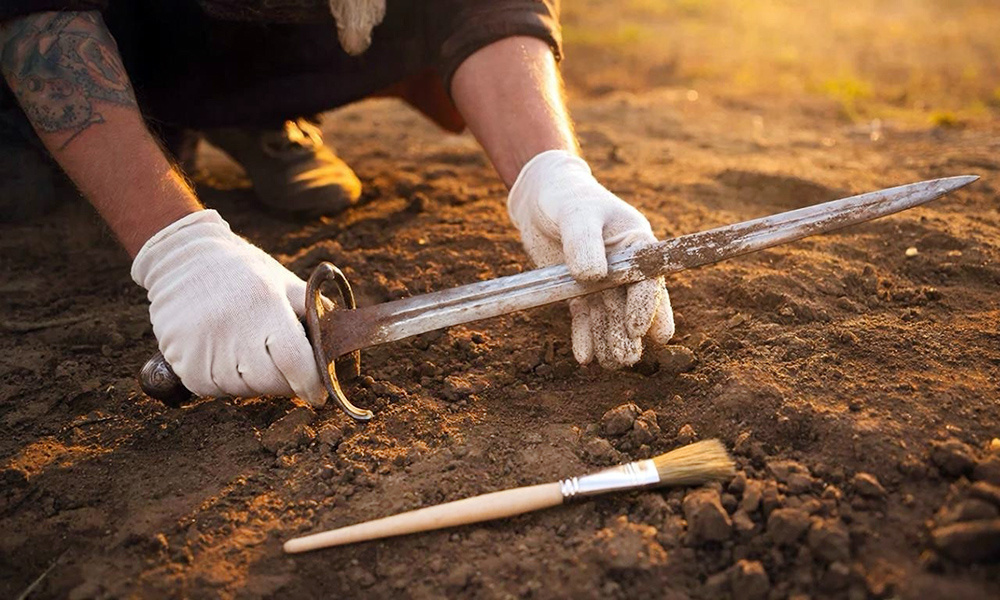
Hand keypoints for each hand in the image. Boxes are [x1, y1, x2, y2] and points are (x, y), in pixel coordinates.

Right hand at [131, 210, 326, 404]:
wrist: (180, 256)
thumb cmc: (242, 270)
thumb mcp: (282, 280)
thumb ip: (312, 309)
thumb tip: (340, 341)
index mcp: (265, 304)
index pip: (294, 360)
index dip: (310, 384)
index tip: (317, 394)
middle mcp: (232, 326)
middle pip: (269, 381)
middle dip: (284, 382)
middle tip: (285, 371)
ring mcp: (202, 344)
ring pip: (240, 389)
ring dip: (253, 383)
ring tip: (249, 355)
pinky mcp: (180, 357)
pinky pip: (211, 389)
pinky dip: (223, 383)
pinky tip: (225, 359)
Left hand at [507, 150, 674, 367]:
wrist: (540, 198)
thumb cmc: (565, 197)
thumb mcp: (576, 214)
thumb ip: (585, 241)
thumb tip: (593, 276)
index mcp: (636, 245)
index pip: (647, 280)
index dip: (646, 306)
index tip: (638, 329)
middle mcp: (624, 268)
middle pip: (631, 305)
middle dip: (629, 333)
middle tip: (626, 358)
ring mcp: (601, 282)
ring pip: (610, 316)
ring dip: (610, 340)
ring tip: (610, 363)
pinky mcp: (578, 292)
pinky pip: (585, 318)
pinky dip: (585, 337)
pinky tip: (585, 357)